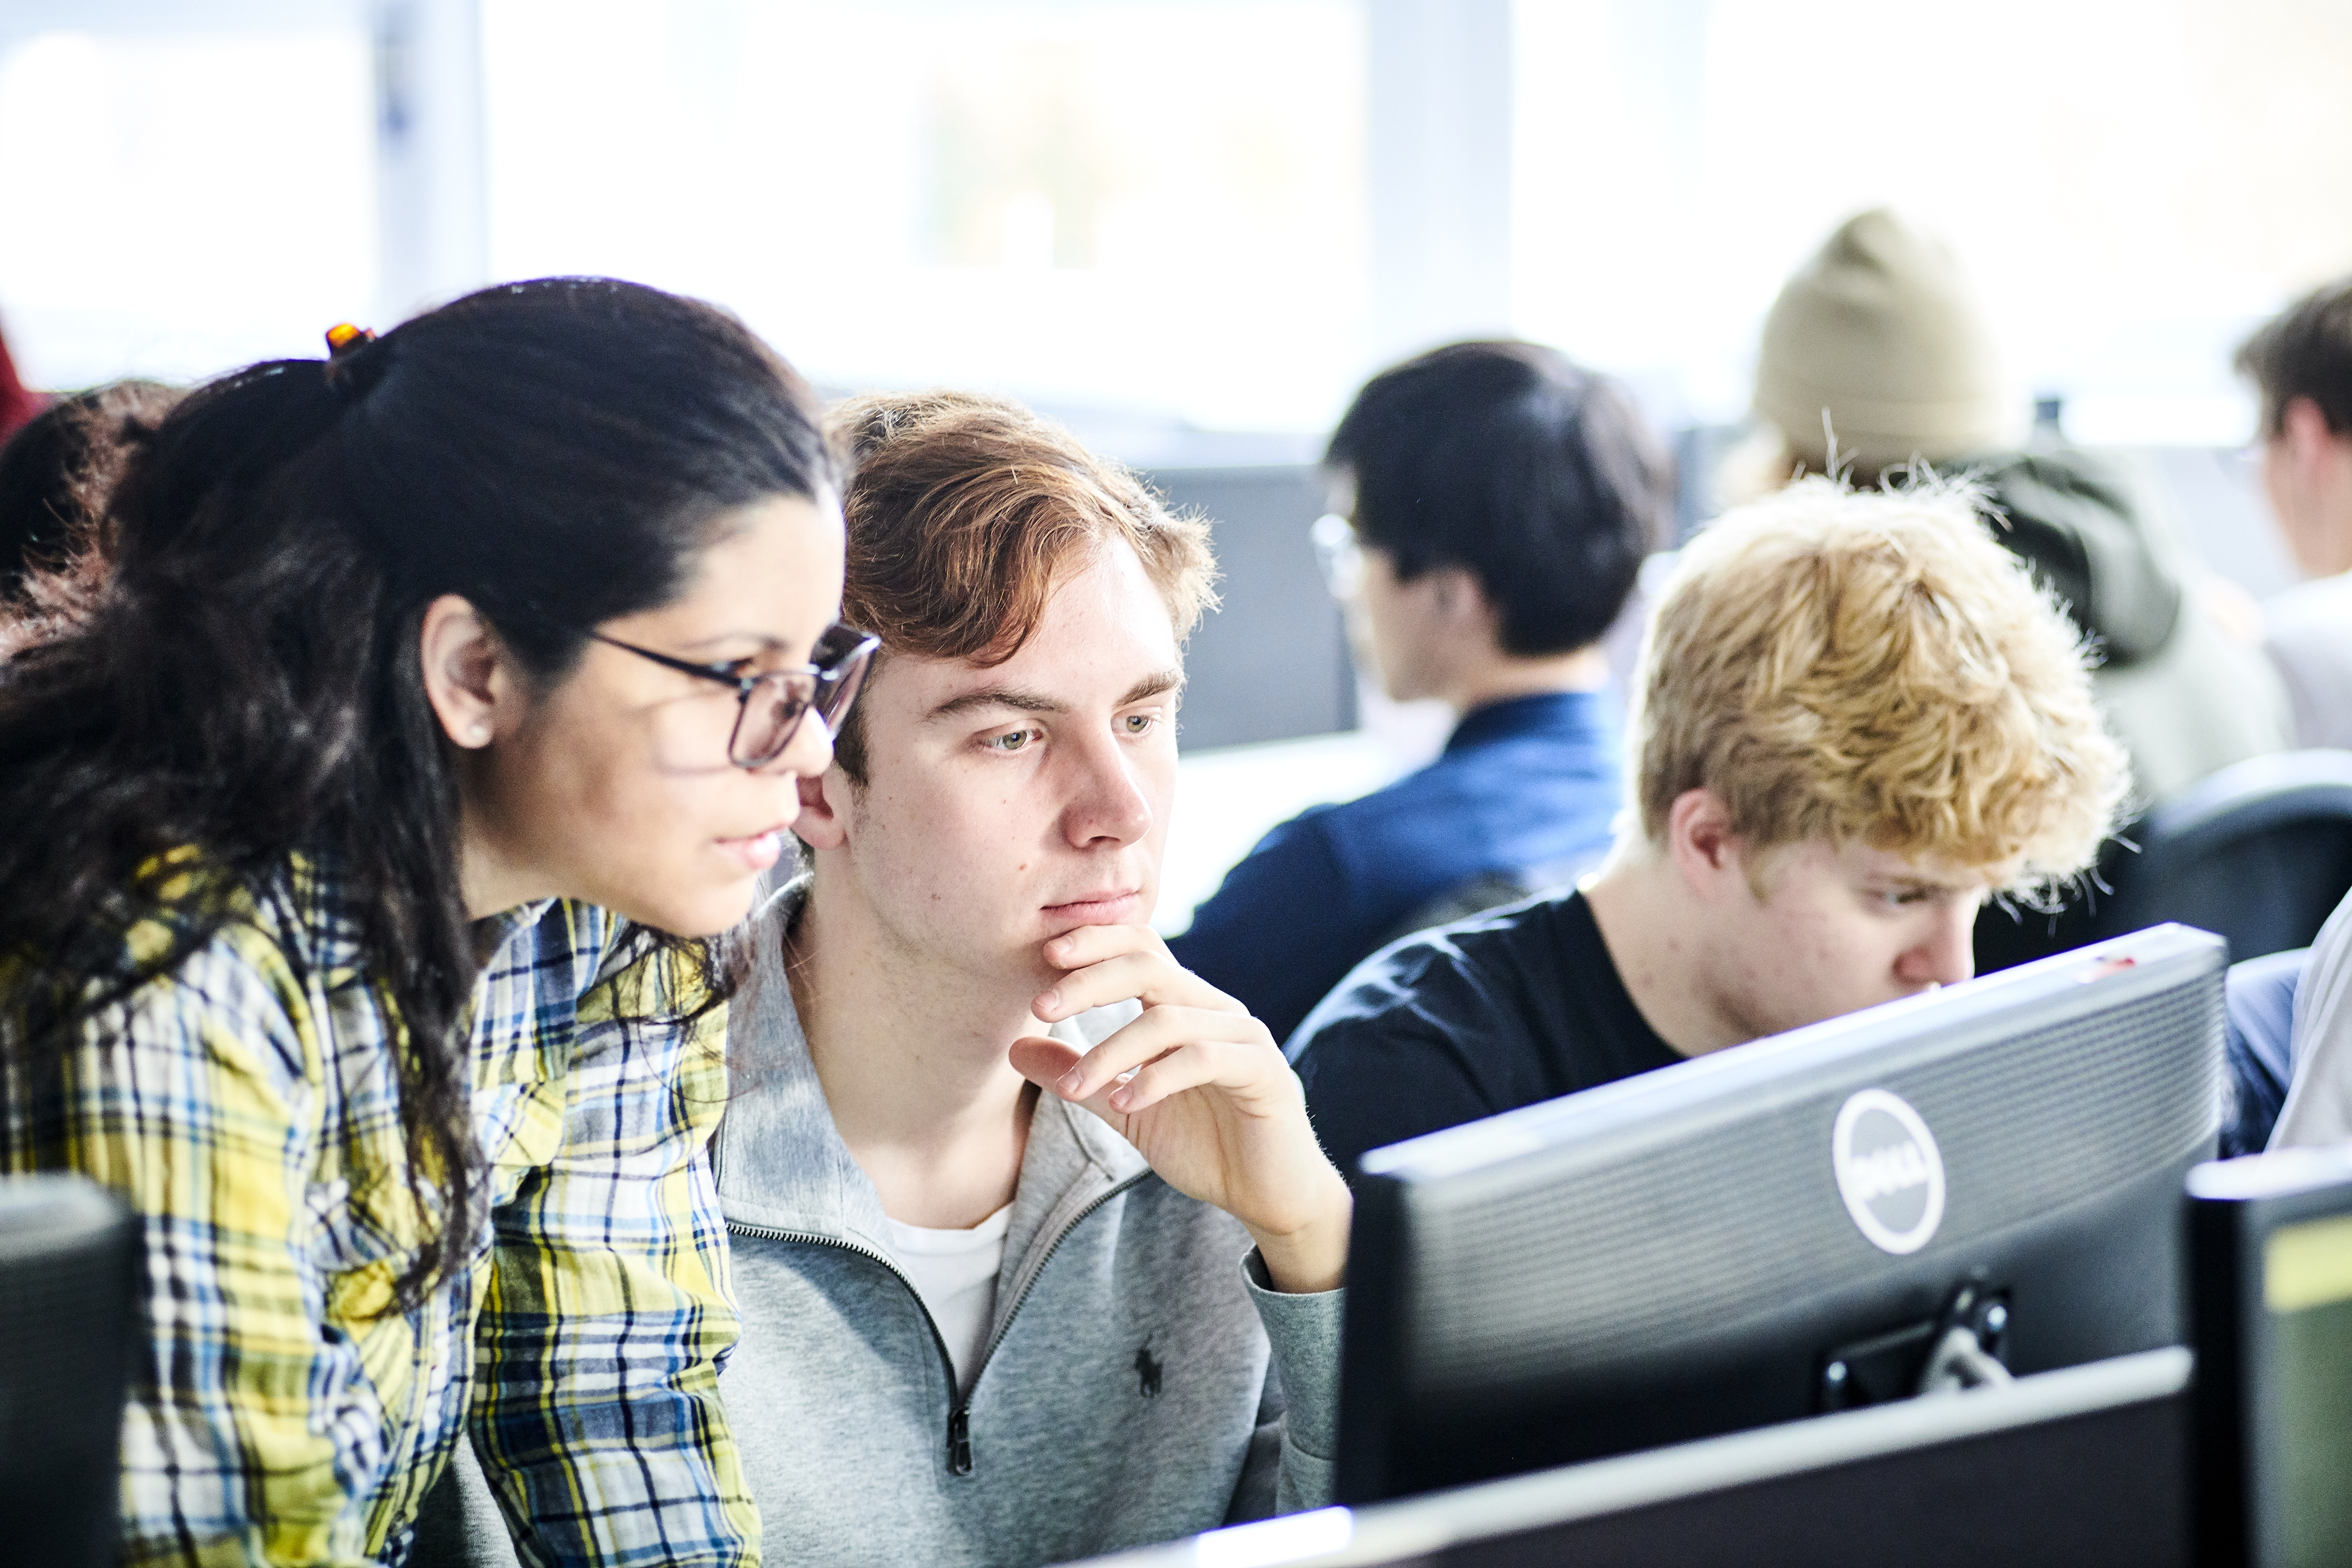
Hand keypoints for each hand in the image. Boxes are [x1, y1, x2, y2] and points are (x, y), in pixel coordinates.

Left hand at [1007, 924, 1350, 1293]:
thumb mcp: (1124, 1107)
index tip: (1044, 956)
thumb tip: (1014, 1047)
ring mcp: (1244, 1037)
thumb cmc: (1205, 1144)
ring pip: (1167, 1019)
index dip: (1095, 942)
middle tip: (1040, 1006)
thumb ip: (1078, 1075)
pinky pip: (1203, 1059)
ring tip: (1072, 1086)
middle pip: (1149, 967)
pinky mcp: (1264, 1073)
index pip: (1140, 949)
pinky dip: (1155, 1079)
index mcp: (1186, 1007)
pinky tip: (1123, 1101)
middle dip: (1090, 981)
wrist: (1270, 1195)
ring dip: (1110, 1051)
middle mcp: (1216, 1009)